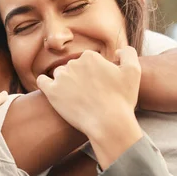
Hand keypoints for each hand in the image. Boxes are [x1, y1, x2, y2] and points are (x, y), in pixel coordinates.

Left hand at [36, 49, 142, 168]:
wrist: (109, 124)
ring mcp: (61, 77)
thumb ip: (128, 53)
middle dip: (80, 77)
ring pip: (60, 75)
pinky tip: (52, 91)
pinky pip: (42, 81)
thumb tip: (116, 51)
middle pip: (73, 67)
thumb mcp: (134, 71)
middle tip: (88, 94)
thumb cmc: (122, 100)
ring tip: (75, 98)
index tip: (99, 86)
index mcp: (90, 56)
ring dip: (65, 82)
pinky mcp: (52, 92)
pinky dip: (45, 84)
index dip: (94, 73)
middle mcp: (74, 63)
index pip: (88, 61)